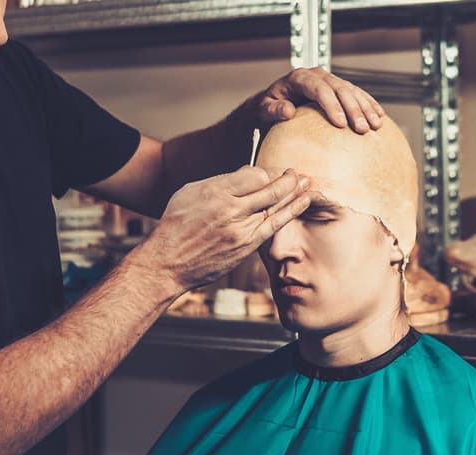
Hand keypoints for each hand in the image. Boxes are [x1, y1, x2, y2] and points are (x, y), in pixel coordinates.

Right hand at [137, 167, 310, 291]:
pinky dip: (291, 211)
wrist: (168, 262)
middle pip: (270, 188)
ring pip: (276, 206)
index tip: (266, 173)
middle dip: (287, 179)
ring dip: (295, 193)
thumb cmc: (175, 225)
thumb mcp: (190, 192)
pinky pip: (274, 225)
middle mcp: (231, 211)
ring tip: (308, 182)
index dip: (264, 172)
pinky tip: (303, 202)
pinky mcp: (246, 247)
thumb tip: (247, 175)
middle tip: (296, 173)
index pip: (254, 174)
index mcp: (215, 192)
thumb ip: (220, 182)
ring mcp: (241, 230)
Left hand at [258, 67, 384, 133]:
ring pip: (351, 91)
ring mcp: (328, 80)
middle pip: (339, 90)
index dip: (332, 106)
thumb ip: (273, 110)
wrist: (272, 102)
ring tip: (374, 126)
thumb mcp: (263, 109)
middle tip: (362, 129)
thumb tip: (288, 111)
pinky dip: (368, 104)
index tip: (341, 124)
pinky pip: (356, 93)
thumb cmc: (266, 107)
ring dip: (365, 108)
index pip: (319, 89)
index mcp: (299, 77)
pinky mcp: (336, 87)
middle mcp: (316, 75)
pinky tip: (379, 116)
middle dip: (353, 109)